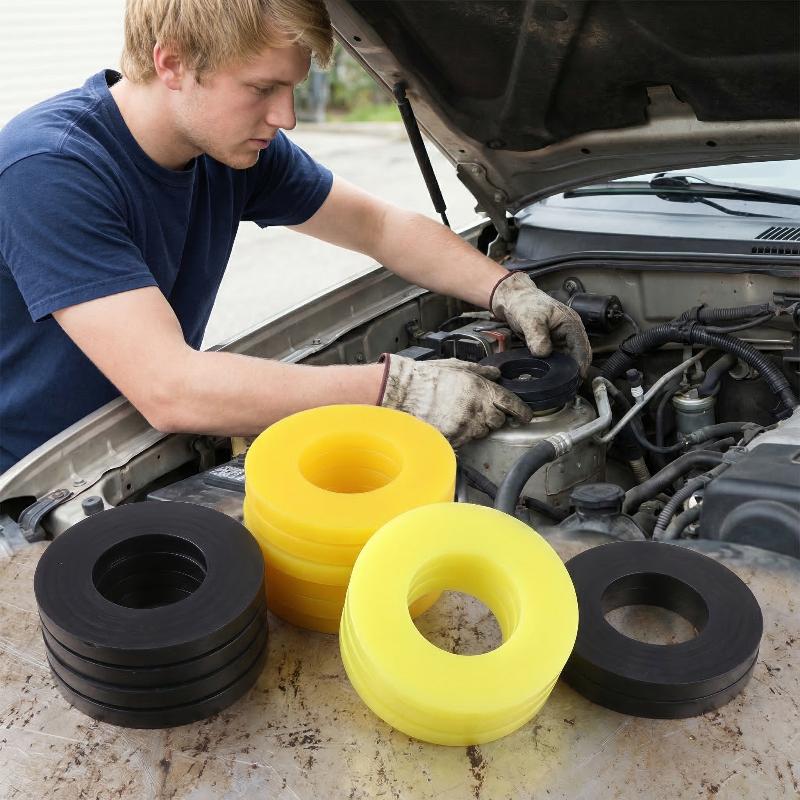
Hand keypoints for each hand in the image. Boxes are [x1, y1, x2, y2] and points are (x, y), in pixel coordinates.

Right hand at [377, 355, 532, 447]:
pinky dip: (463, 435)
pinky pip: (466, 441)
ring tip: (461, 416)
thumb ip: (481, 371)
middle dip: (494, 417)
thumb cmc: (427, 377)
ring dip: (478, 427)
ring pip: (483, 432)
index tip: (525, 416)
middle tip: (481, 412)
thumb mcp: (458, 366)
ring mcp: (466, 425)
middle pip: (498, 421)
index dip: (521, 412)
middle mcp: (477, 408)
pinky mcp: (454, 438)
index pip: (511, 403)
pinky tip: (452, 424)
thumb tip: (497, 374)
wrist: (404, 392)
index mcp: (481, 388)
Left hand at [490, 272, 591, 375]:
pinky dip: (557, 368)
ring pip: (569, 359)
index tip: (577, 377)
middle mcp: (570, 332)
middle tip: (571, 385)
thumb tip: (543, 353)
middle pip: (579, 355)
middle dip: (577, 370)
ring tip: (562, 384)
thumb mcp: (530, 318)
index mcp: (570, 323)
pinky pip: (558, 359)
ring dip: (567, 371)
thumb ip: (537, 335)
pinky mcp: (552, 345)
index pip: (582, 347)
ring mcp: (561, 339)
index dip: (581, 363)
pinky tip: (552, 376)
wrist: (513, 300)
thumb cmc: (525, 303)